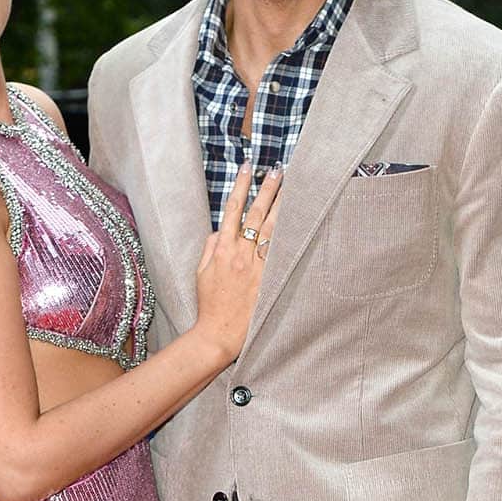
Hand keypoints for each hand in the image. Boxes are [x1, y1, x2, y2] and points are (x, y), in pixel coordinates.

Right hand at [194, 163, 283, 367]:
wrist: (219, 333)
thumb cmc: (209, 304)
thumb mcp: (201, 272)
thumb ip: (210, 247)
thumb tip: (220, 230)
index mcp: (221, 248)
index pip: (232, 209)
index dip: (240, 185)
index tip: (248, 167)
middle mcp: (241, 253)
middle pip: (257, 213)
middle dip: (268, 189)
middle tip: (279, 170)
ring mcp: (257, 266)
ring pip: (273, 229)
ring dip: (283, 206)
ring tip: (293, 188)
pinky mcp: (269, 279)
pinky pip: (281, 253)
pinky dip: (290, 236)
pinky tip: (300, 223)